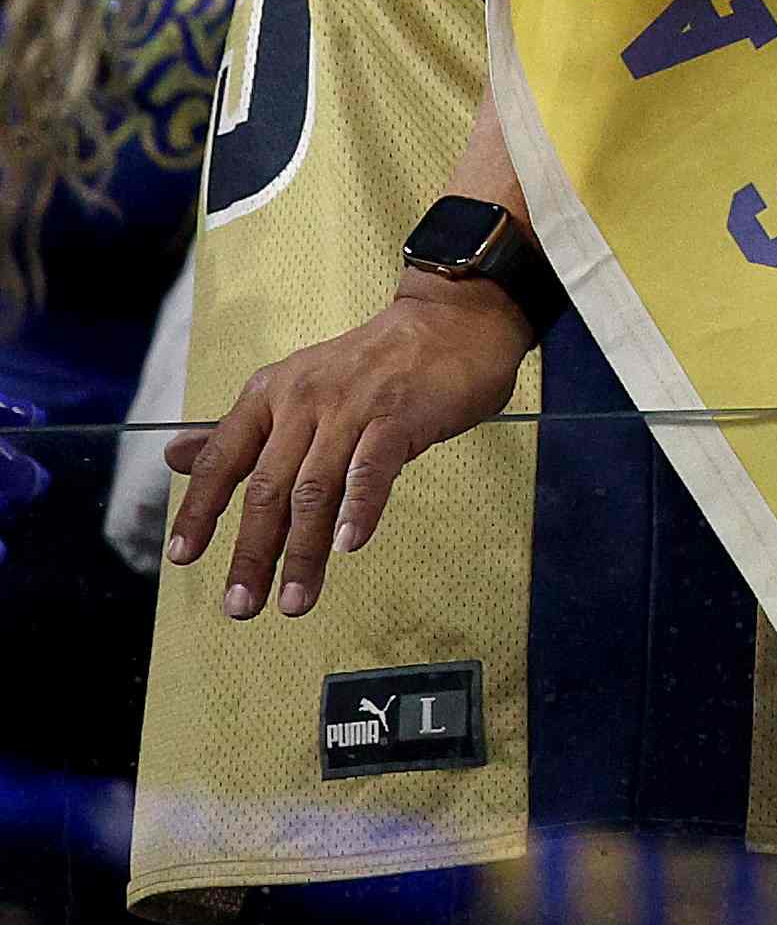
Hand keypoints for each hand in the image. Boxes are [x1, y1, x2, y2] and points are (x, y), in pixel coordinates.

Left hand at [168, 276, 535, 616]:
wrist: (453, 319)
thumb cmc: (377, 363)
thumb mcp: (297, 387)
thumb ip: (243, 430)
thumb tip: (175, 457)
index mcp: (272, 394)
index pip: (224, 459)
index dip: (200, 510)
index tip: (183, 557)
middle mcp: (304, 400)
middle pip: (268, 489)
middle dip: (252, 552)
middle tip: (240, 605)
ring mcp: (352, 407)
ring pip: (315, 490)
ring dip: (302, 552)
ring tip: (295, 599)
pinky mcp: (400, 415)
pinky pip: (371, 470)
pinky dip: (358, 509)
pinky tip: (348, 545)